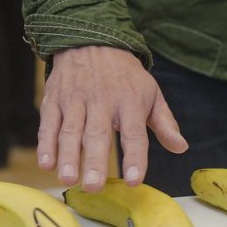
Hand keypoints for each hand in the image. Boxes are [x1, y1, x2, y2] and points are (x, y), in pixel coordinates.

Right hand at [38, 46, 187, 191]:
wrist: (91, 40)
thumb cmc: (126, 76)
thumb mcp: (151, 93)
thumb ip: (164, 123)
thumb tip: (181, 147)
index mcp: (130, 101)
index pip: (134, 133)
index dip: (135, 157)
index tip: (135, 180)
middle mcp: (101, 101)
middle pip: (98, 134)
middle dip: (95, 161)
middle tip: (94, 186)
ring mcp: (75, 100)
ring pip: (70, 130)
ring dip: (68, 156)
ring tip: (68, 179)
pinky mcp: (54, 100)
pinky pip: (48, 124)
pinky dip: (46, 144)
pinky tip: (47, 164)